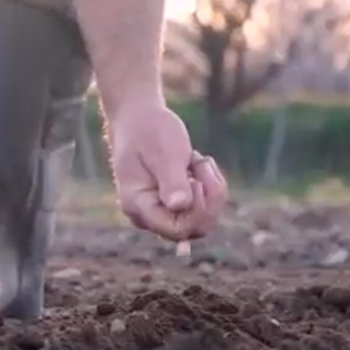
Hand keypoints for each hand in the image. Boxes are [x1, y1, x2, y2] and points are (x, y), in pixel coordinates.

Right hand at [107, 99, 228, 241]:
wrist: (139, 119)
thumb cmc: (148, 132)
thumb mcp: (163, 152)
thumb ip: (171, 180)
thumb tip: (180, 205)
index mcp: (138, 206)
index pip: (177, 230)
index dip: (197, 211)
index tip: (197, 179)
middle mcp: (148, 217)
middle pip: (194, 229)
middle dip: (209, 198)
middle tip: (203, 163)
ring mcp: (162, 213)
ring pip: (204, 220)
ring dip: (212, 189)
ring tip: (198, 160)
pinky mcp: (176, 207)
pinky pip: (205, 209)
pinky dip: (211, 187)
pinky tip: (198, 164)